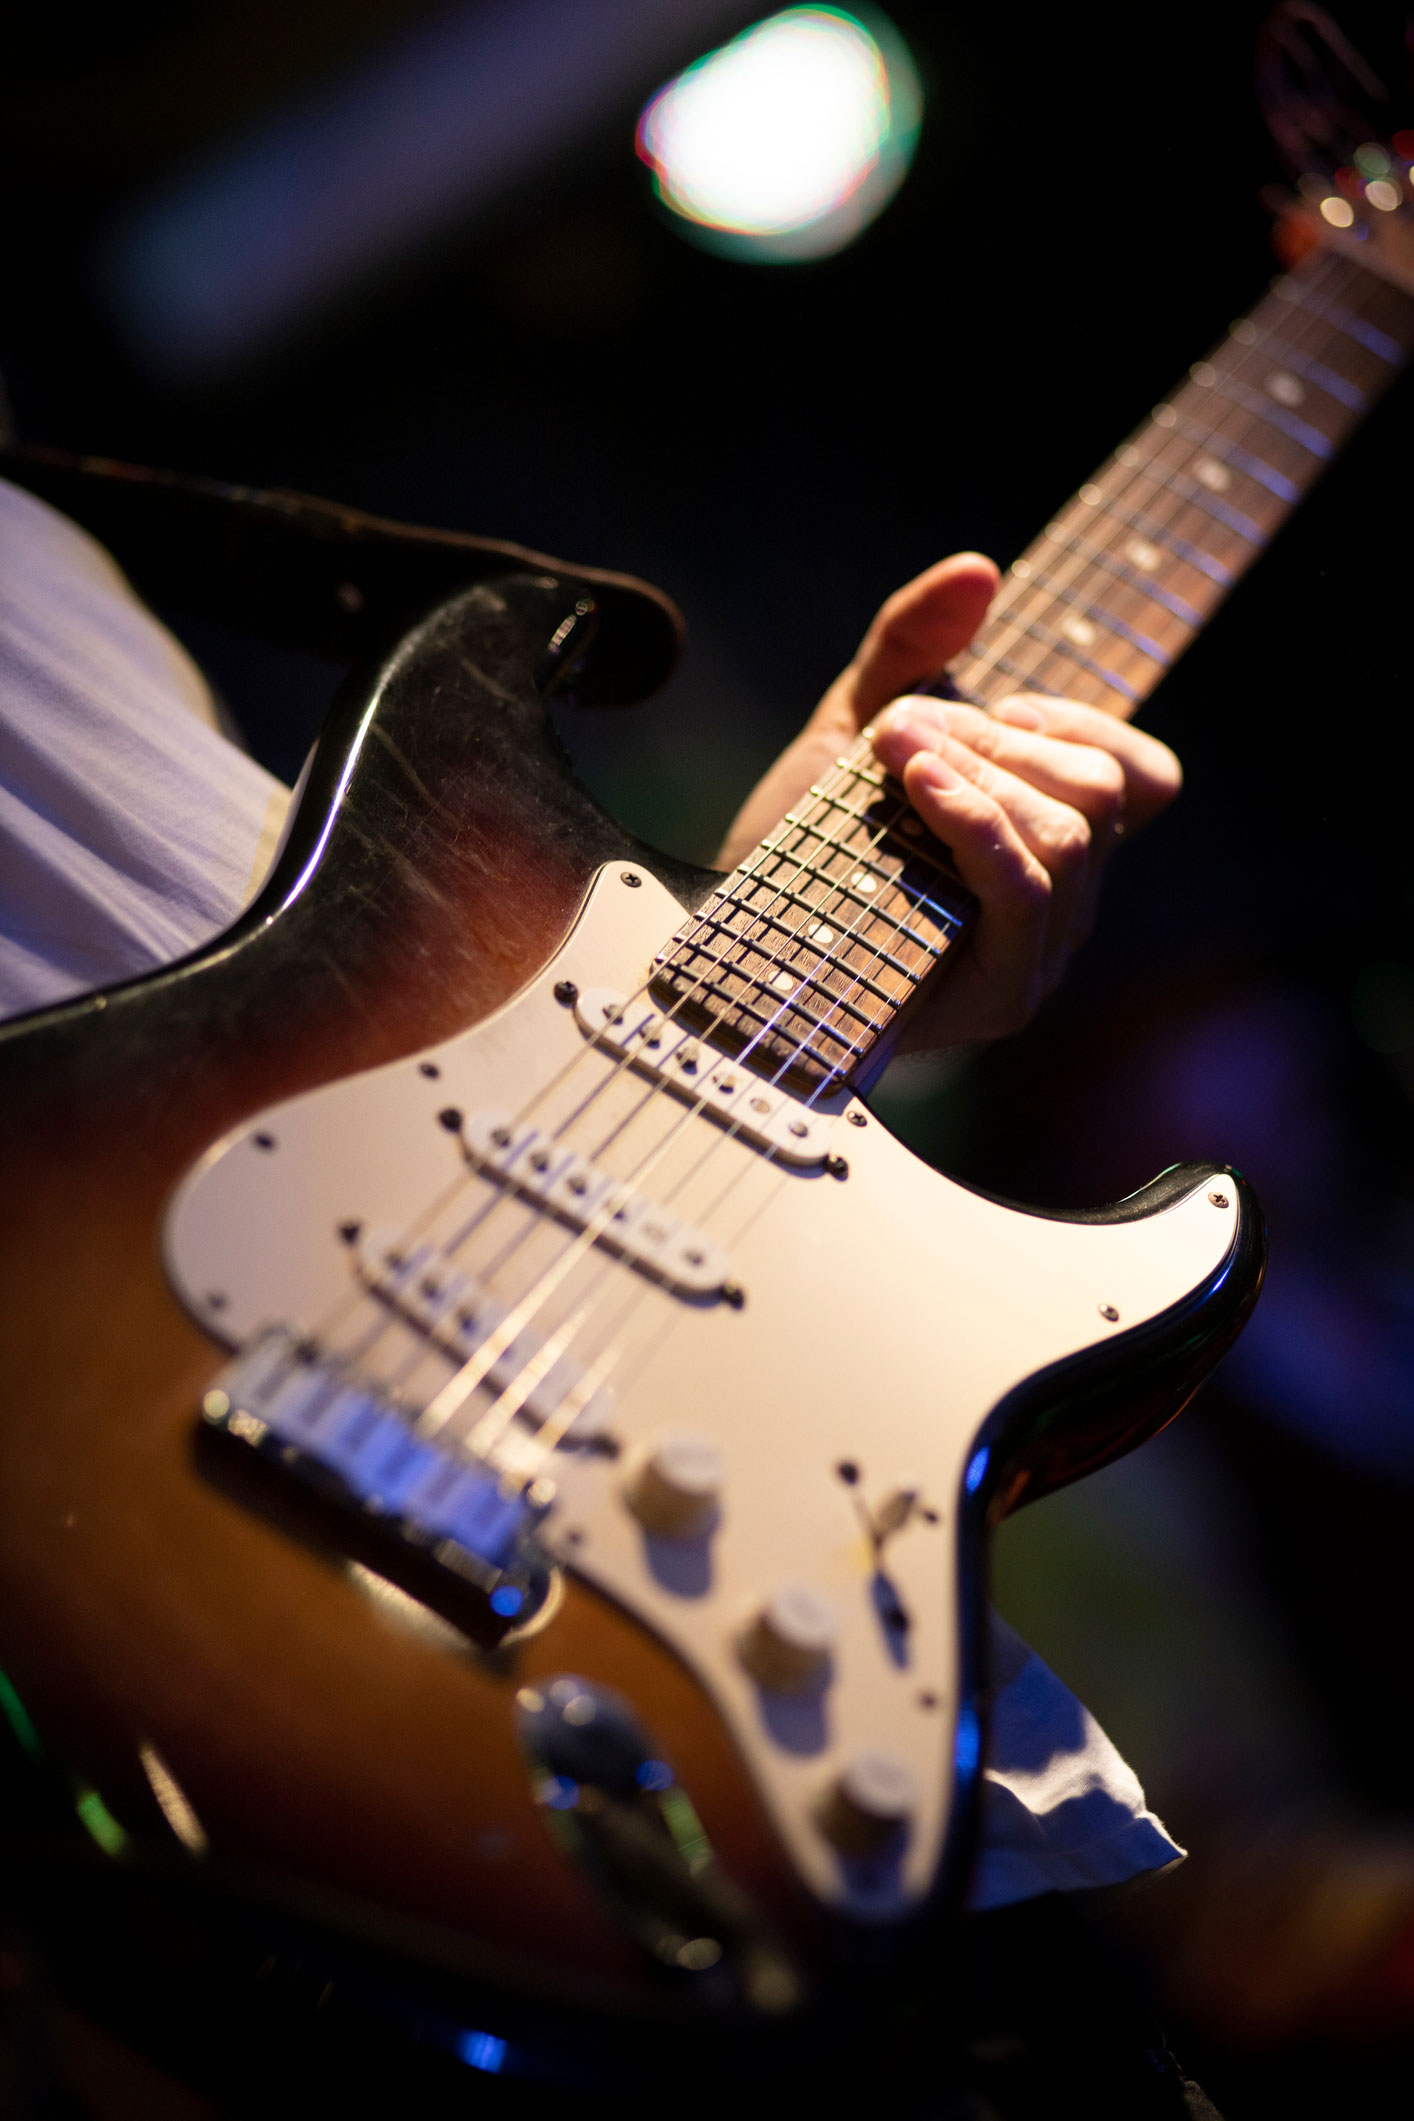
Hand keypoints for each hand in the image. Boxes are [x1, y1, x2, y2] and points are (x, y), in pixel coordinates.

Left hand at [718, 553, 1180, 1049]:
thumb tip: (979, 569)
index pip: (1147, 777)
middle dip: (1000, 738)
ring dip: (976, 770)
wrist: (733, 937)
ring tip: (892, 752)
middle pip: (1102, 791)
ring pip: (1069, 836)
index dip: (1081, 721)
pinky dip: (976, 820)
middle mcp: (1064, 902)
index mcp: (1055, 840)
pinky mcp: (1003, 994)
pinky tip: (918, 784)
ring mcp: (1039, 953)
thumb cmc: (801, 842)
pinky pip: (1023, 889)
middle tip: (904, 728)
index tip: (992, 708)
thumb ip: (914, 644)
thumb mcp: (858, 720)